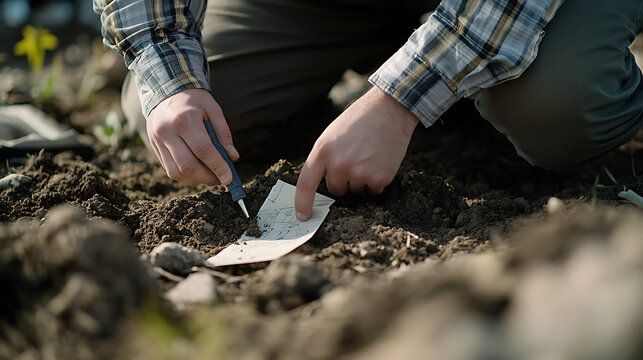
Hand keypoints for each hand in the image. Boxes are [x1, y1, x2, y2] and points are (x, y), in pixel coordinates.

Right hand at [146, 89, 238, 185]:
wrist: (165, 90)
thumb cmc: (194, 100)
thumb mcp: (213, 109)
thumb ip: (224, 133)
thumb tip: (232, 157)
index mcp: (184, 119)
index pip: (203, 150)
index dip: (218, 167)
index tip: (229, 179)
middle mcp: (167, 132)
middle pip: (188, 166)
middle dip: (207, 178)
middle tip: (220, 179)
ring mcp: (157, 141)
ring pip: (176, 173)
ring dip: (196, 180)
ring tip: (210, 176)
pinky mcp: (154, 147)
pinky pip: (170, 170)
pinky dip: (186, 176)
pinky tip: (197, 172)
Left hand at [295, 86, 418, 220]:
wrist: (390, 109)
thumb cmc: (359, 120)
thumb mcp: (332, 134)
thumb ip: (325, 158)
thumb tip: (321, 185)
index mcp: (323, 151)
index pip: (306, 184)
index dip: (302, 203)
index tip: (302, 217)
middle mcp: (339, 164)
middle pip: (336, 189)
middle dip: (344, 178)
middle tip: (356, 157)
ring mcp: (359, 172)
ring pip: (355, 190)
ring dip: (362, 179)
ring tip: (370, 155)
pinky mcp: (379, 178)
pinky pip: (373, 190)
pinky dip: (377, 180)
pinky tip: (381, 161)